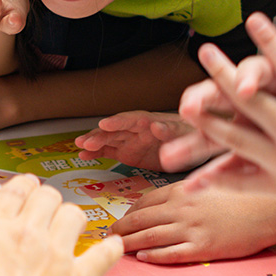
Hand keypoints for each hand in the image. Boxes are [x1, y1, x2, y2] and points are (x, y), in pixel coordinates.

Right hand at [0, 175, 122, 275]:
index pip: (12, 190)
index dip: (20, 187)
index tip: (23, 190)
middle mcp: (24, 234)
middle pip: (46, 196)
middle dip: (47, 200)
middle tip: (45, 208)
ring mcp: (56, 253)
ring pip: (74, 214)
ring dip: (72, 218)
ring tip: (71, 225)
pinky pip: (103, 254)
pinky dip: (109, 250)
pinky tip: (112, 247)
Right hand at [76, 110, 203, 170]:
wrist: (196, 145)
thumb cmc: (192, 134)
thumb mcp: (186, 132)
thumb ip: (171, 130)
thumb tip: (158, 126)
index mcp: (151, 121)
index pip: (132, 119)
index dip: (117, 122)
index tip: (105, 124)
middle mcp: (137, 129)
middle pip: (116, 129)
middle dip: (100, 134)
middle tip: (87, 140)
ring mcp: (131, 140)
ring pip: (109, 139)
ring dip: (94, 142)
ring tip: (80, 145)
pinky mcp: (128, 151)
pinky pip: (109, 151)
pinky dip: (96, 153)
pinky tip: (84, 155)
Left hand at [111, 183, 275, 263]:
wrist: (270, 208)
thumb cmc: (245, 193)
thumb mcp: (210, 183)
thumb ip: (187, 191)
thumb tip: (169, 200)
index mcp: (183, 190)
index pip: (145, 200)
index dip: (129, 211)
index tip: (121, 218)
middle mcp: (182, 208)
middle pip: (141, 219)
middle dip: (121, 228)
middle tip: (108, 235)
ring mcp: (192, 228)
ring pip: (150, 236)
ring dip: (129, 243)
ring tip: (116, 248)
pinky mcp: (203, 247)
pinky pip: (172, 253)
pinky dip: (154, 256)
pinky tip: (143, 258)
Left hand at [180, 14, 275, 220]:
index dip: (269, 40)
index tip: (253, 18)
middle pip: (251, 99)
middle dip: (224, 72)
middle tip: (204, 50)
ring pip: (236, 138)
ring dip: (209, 120)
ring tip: (188, 103)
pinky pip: (243, 180)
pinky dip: (218, 179)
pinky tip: (194, 177)